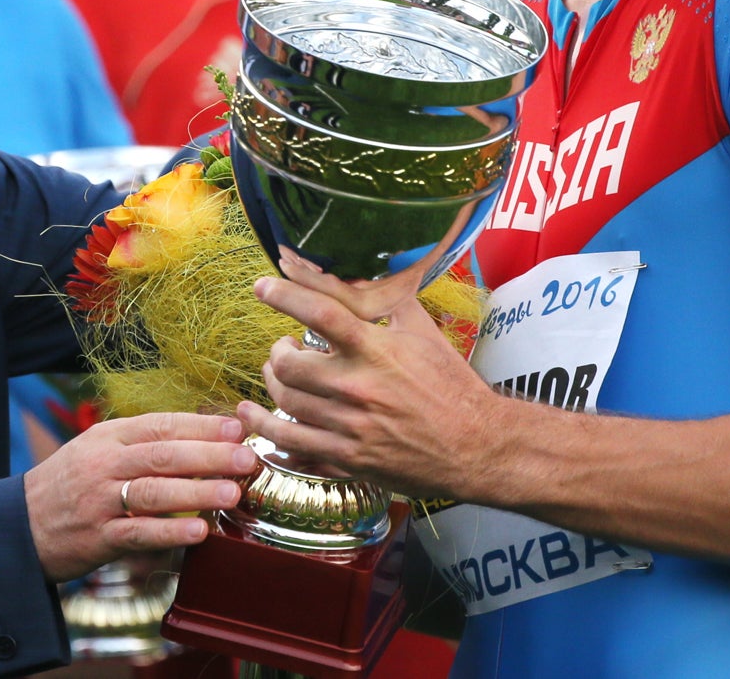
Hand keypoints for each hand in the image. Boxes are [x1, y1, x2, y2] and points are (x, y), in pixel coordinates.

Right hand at [22, 412, 257, 581]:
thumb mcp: (98, 451)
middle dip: (210, 454)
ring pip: (154, 491)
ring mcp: (99, 500)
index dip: (201, 425)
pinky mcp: (97, 537)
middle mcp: (104, 463)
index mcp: (108, 437)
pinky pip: (139, 532)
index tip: (237, 427)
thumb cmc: (70, 485)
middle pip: (163, 454)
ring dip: (198, 491)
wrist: (18, 525)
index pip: (160, 424)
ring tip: (232, 493)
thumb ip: (142, 445)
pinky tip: (199, 532)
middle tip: (247, 458)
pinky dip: (171, 532)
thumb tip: (202, 438)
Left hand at [237, 262, 497, 500]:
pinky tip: (253, 416)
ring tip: (277, 375)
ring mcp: (350, 427)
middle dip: (278, 352)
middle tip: (284, 348)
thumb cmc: (450, 385)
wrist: (475, 445)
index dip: (284, 296)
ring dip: (271, 383)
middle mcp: (358, 388)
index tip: (262, 287)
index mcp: (377, 351)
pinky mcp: (346, 458)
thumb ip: (384, 301)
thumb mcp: (422, 331)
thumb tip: (354, 271)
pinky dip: (265, 426)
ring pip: (285, 402)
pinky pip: (290, 442)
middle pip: (289, 364)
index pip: (320, 312)